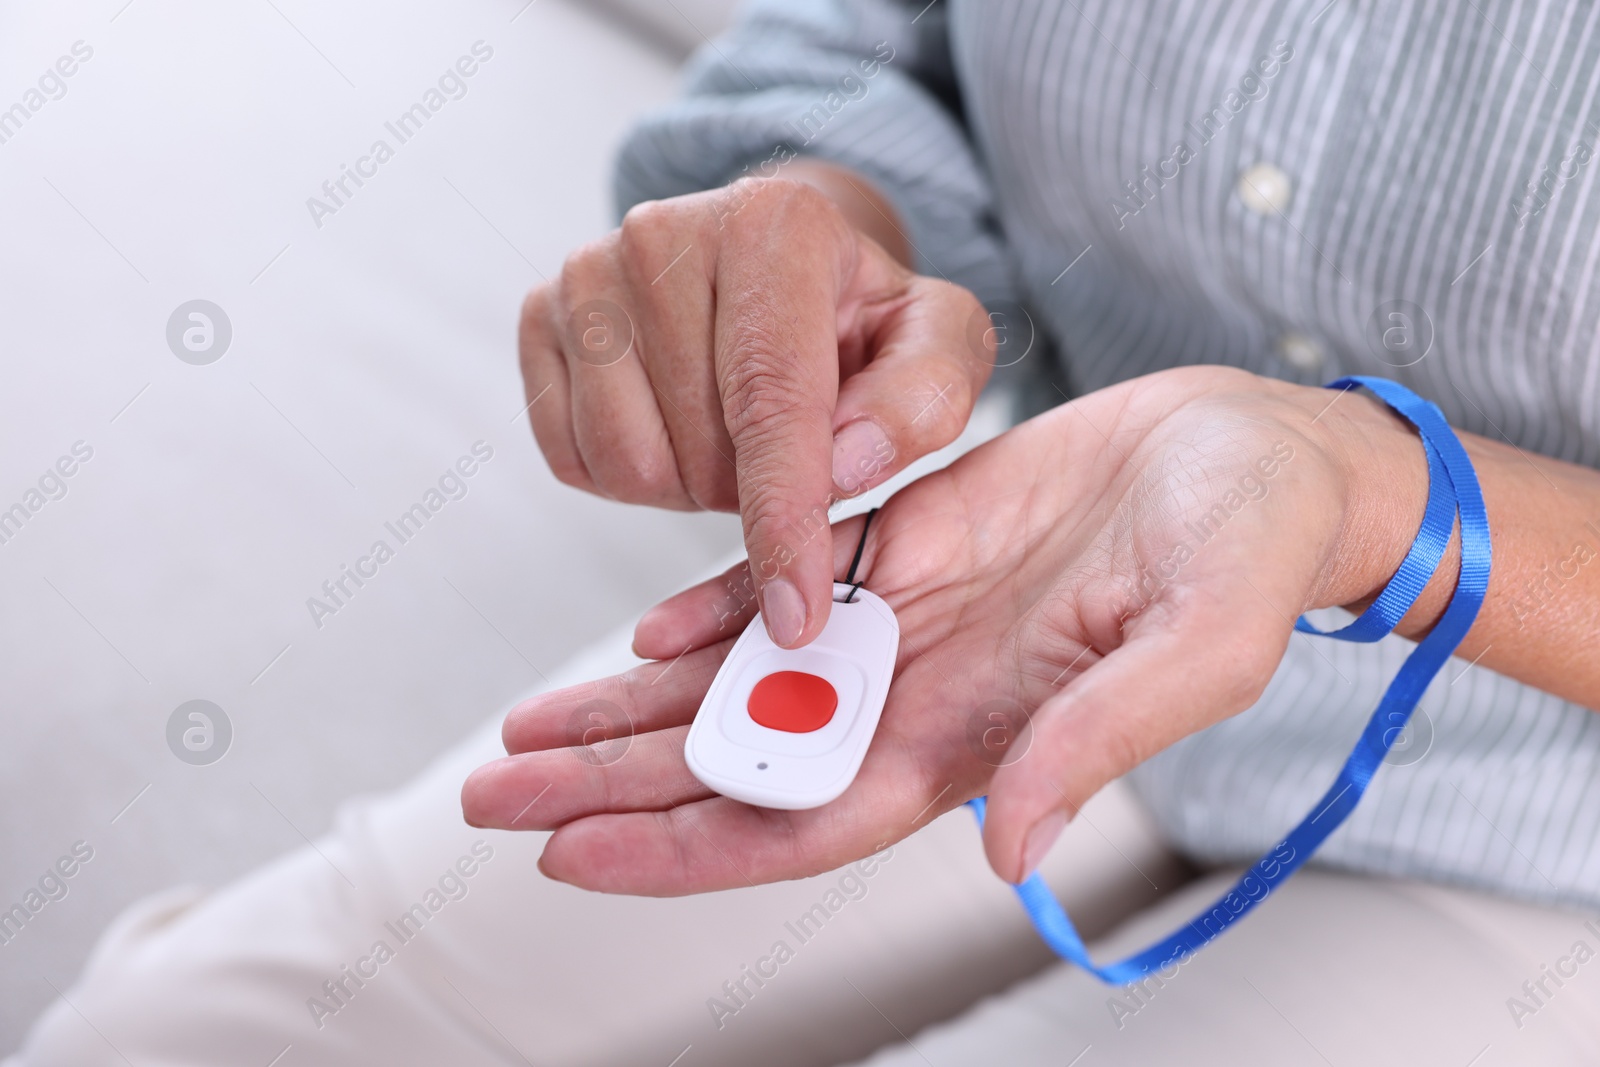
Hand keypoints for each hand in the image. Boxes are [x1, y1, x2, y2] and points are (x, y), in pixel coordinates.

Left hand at [463, 367, 1428, 892]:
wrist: (1251, 451)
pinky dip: (707, 612)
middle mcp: (920, 695)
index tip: (567, 854)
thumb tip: (1007, 846)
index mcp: (976, 742)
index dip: (682, 848)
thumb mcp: (1197, 649)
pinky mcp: (903, 544)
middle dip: (611, 785)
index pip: (801, 822)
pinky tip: (642, 636)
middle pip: (735, 764)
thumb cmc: (1246, 552)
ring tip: (526, 727)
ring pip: (737, 682)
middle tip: (488, 792)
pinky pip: (783, 586)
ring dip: (630, 709)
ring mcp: (905, 621)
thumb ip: (1097, 741)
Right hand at [519, 170, 991, 648]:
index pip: (771, 401)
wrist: (777, 263)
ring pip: (629, 464)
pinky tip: (676, 428)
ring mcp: (586, 272)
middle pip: (699, 449)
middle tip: (788, 454)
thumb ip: (923, 398)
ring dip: (691, 488)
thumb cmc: (860, 315)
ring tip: (733, 439)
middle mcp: (663, 232)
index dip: (785, 520)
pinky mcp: (539, 317)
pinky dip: (634, 476)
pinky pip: (575, 460)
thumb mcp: (939, 342)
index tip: (799, 615)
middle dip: (753, 494)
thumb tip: (848, 462)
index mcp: (773, 227)